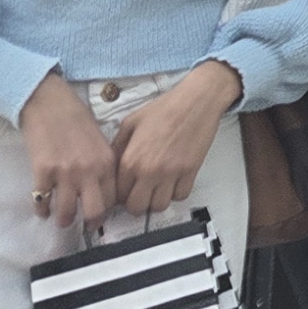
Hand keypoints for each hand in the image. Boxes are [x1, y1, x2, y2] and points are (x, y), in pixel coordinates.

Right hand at [19, 72, 123, 234]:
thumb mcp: (100, 140)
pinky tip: (42, 208)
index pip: (113, 198)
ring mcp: (66, 174)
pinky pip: (42, 202)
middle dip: (90, 223)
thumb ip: (102, 164)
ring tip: (61, 218)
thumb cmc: (75, 118)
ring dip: (64, 219)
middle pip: (95, 212)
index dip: (107, 210)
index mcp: (107, 162)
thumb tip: (100, 188)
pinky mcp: (43, 173)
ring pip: (67, 213)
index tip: (100, 213)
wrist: (49, 104)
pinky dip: (41, 209)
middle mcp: (89, 171)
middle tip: (84, 225)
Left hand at [109, 61, 240, 220]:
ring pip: (160, 206)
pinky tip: (174, 182)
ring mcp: (172, 174)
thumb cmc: (162, 108)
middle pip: (137, 207)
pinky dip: (176, 193)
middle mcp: (149, 172)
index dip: (119, 195)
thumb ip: (118, 146)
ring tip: (157, 188)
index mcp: (131, 160)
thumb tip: (112, 166)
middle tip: (140, 194)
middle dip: (136, 204)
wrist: (196, 101)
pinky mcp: (191, 172)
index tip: (125, 190)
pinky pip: (181, 196)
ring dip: (156, 200)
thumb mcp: (131, 122)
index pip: (118, 194)